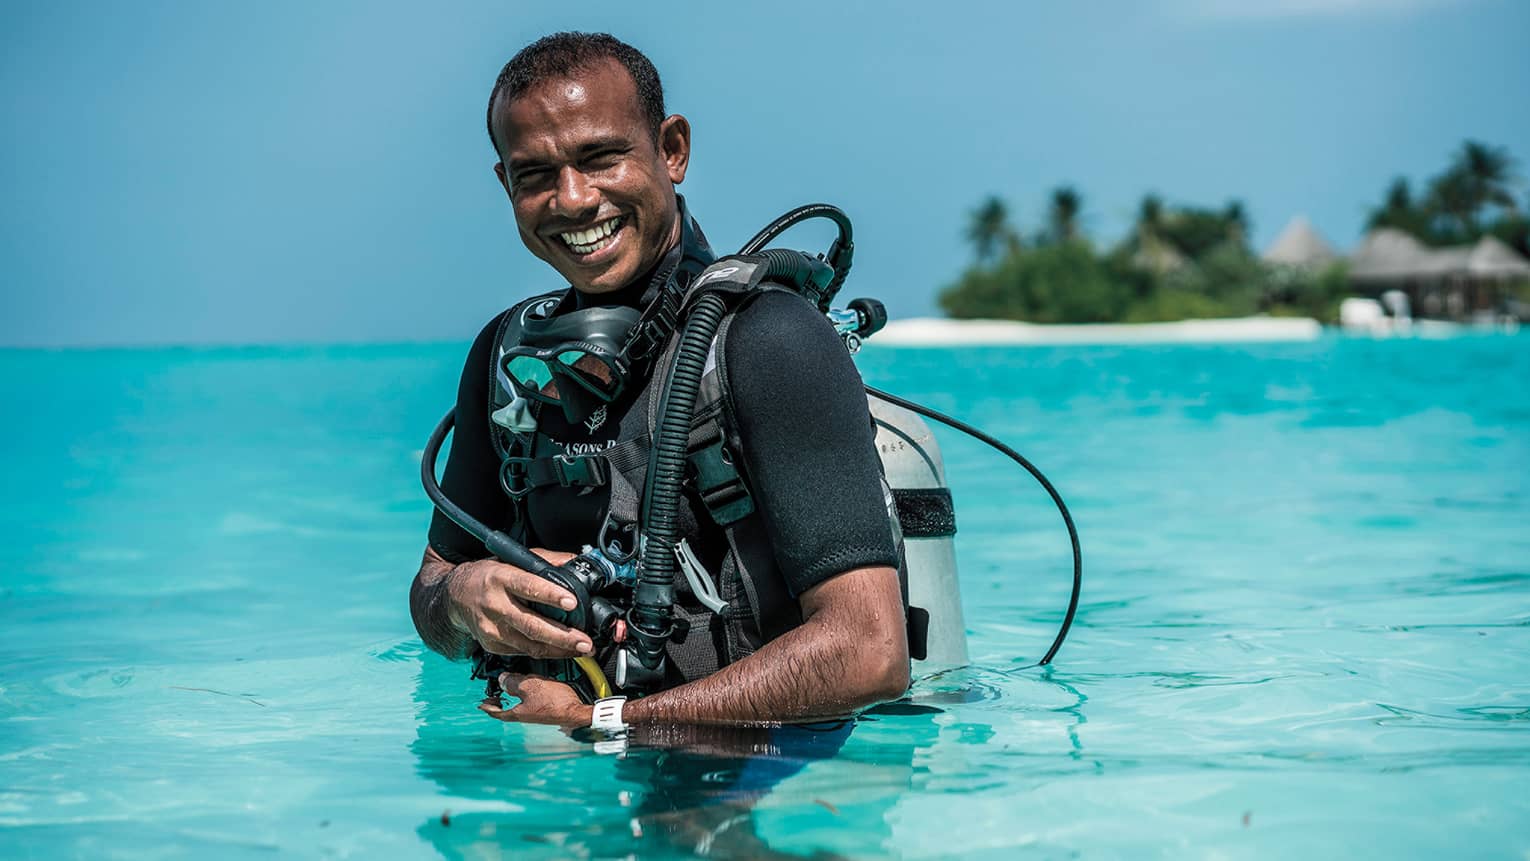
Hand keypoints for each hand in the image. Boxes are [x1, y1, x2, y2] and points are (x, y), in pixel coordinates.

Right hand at [447, 550, 594, 658]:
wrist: (456, 596)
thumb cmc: (489, 575)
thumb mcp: (512, 559)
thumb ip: (545, 559)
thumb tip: (575, 562)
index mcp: (500, 578)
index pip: (528, 586)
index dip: (550, 595)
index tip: (572, 602)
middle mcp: (494, 604)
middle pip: (531, 624)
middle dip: (562, 636)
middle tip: (584, 641)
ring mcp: (491, 628)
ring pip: (529, 644)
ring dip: (559, 650)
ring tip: (582, 650)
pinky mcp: (492, 644)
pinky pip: (523, 652)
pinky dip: (545, 653)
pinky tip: (563, 652)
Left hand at [479, 672, 592, 725]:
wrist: (578, 711)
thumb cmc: (556, 703)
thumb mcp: (531, 686)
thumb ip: (514, 682)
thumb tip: (502, 679)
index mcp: (517, 713)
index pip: (496, 712)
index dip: (487, 706)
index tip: (481, 703)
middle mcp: (525, 716)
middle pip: (507, 709)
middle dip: (500, 702)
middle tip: (495, 696)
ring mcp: (536, 714)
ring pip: (519, 705)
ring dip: (513, 698)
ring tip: (511, 689)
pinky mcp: (546, 710)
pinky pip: (531, 703)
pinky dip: (526, 697)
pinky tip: (532, 689)